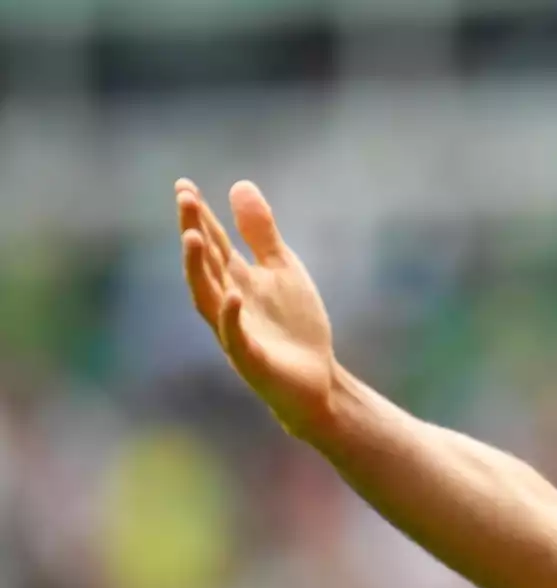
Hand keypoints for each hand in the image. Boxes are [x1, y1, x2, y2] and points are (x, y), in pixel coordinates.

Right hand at [176, 179, 336, 438]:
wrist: (317, 380)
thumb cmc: (295, 326)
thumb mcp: (282, 270)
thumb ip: (261, 233)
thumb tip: (239, 184)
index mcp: (235, 279)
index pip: (212, 243)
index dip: (198, 215)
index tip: (184, 185)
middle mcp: (227, 302)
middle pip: (204, 264)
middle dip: (193, 231)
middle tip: (185, 199)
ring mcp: (235, 332)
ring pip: (207, 298)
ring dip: (197, 269)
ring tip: (192, 237)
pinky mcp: (251, 360)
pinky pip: (235, 338)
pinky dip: (231, 318)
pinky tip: (232, 296)